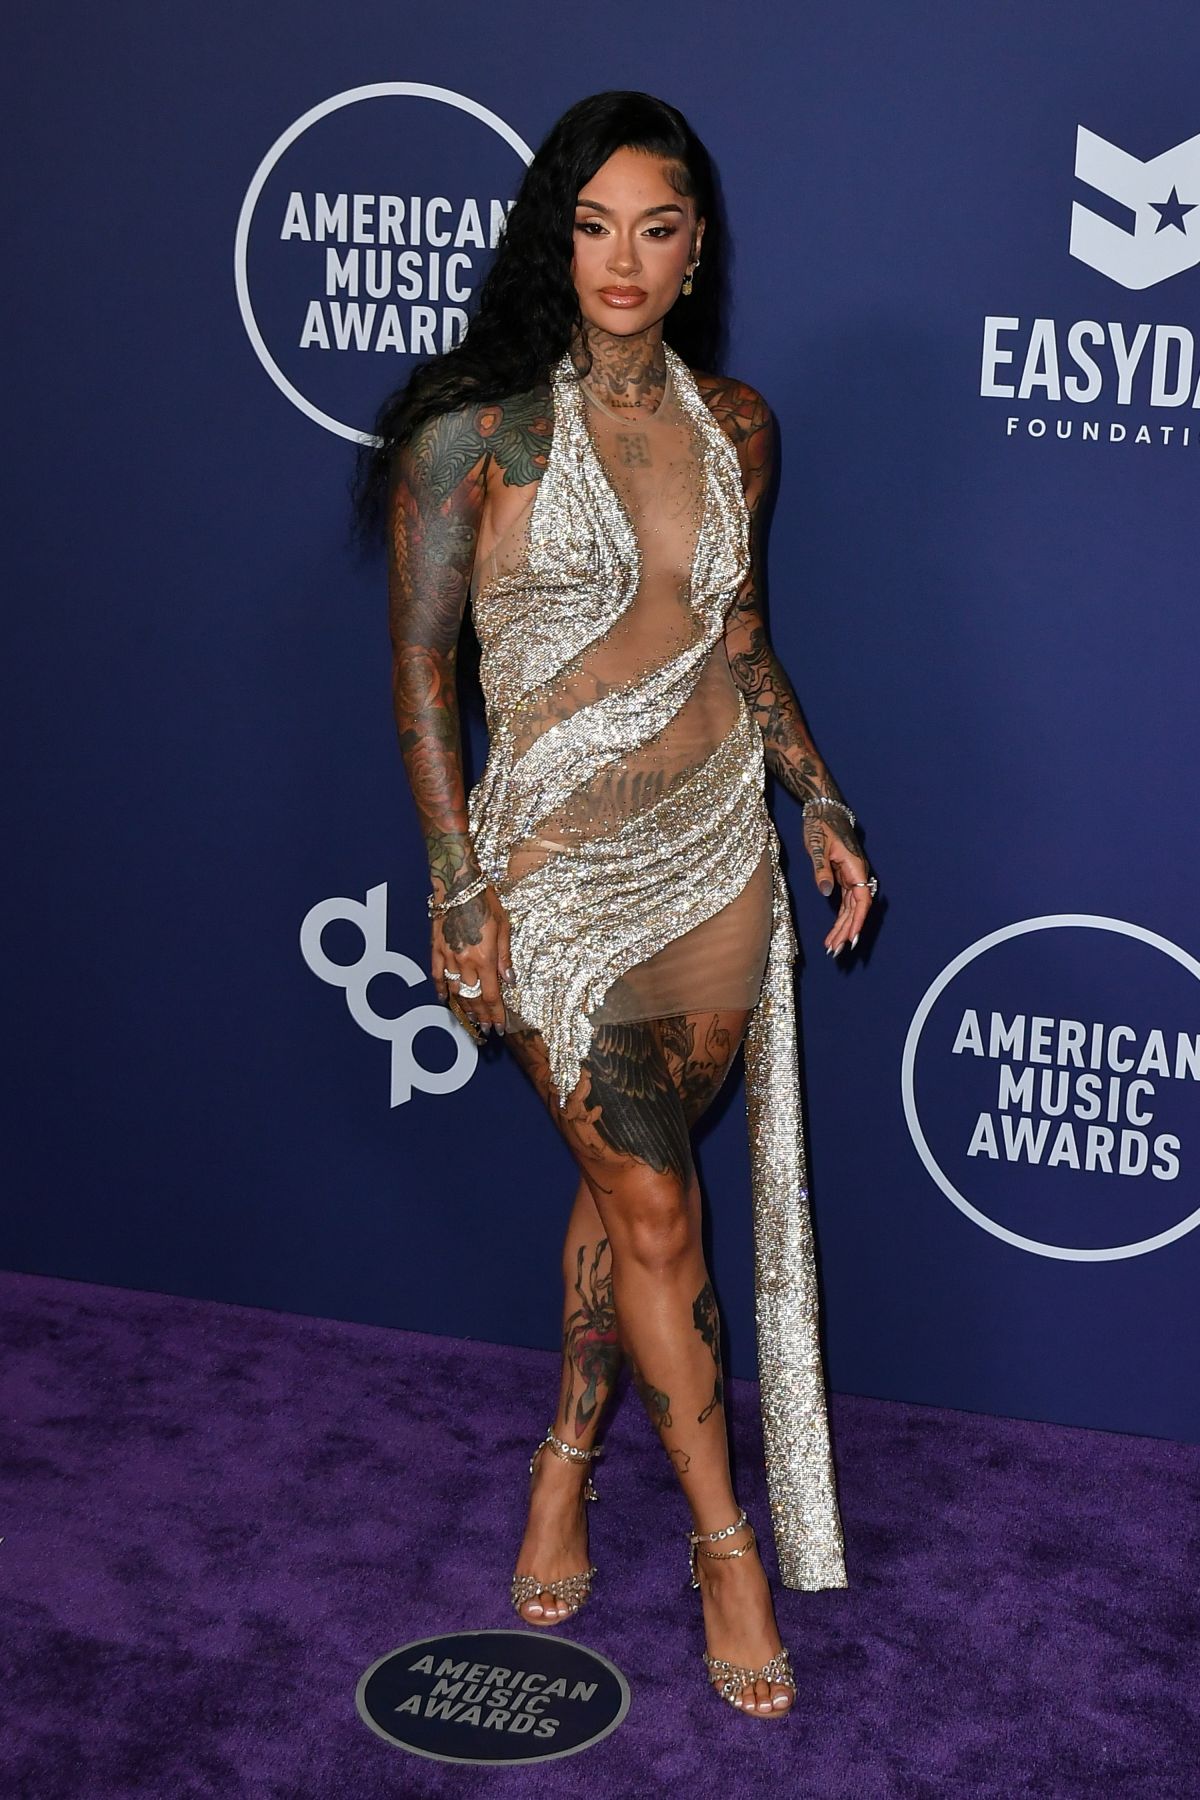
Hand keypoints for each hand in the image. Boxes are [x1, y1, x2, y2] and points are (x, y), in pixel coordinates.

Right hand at [431, 883, 513, 1033]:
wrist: (458, 884)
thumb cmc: (485, 900)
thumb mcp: (504, 927)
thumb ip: (505, 957)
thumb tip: (510, 981)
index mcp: (485, 958)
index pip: (492, 995)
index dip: (495, 1013)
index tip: (499, 1027)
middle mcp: (465, 961)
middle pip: (474, 997)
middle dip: (481, 1016)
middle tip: (486, 1030)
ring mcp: (448, 956)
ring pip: (455, 991)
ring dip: (463, 1008)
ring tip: (470, 1020)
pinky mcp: (436, 949)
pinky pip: (437, 975)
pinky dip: (440, 989)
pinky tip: (443, 999)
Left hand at [803, 817, 875, 957]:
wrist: (823, 810)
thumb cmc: (820, 825)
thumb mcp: (817, 846)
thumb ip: (821, 870)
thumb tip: (826, 893)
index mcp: (855, 867)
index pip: (861, 900)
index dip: (858, 921)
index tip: (852, 938)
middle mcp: (856, 874)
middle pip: (856, 909)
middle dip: (847, 930)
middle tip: (836, 951)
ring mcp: (851, 877)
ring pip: (850, 908)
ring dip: (843, 928)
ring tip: (833, 947)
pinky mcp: (843, 877)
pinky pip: (844, 902)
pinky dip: (839, 917)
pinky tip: (834, 932)